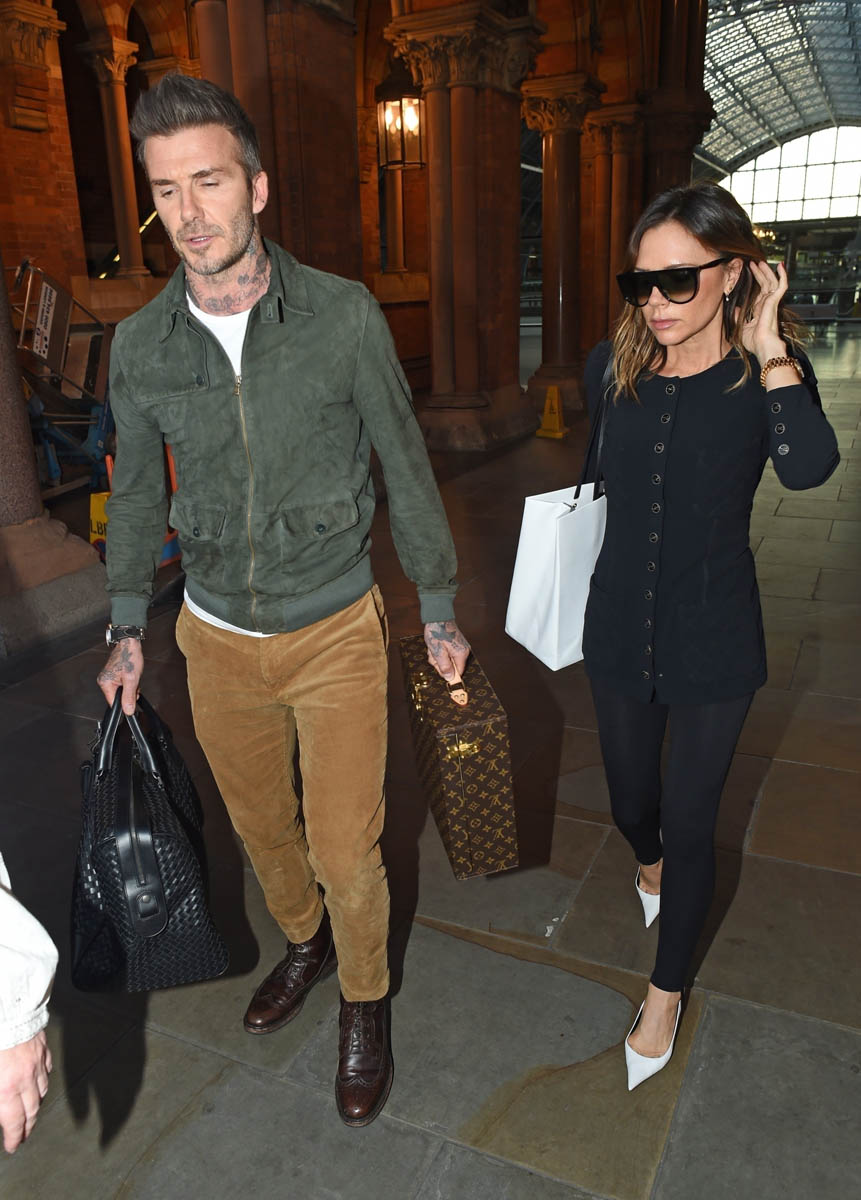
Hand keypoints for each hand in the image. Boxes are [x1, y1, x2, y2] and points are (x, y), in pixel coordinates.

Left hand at [0, 1032, 51, 1153]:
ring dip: (36, 1105)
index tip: (13, 1146)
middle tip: (23, 1135)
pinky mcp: (42, 1048)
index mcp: (6, 1090)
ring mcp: (36, 1063)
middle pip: (32, 1111)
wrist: (8, 1010)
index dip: (14, 1137)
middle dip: (27, 1127)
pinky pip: (46, 1070)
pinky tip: (39, 1082)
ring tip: (31, 1112)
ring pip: (42, 1091)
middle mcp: (25, 1080)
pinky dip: (43, 1080)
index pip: (13, 1122)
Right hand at [97, 637, 143, 713]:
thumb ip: (129, 696)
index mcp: (106, 683)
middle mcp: (105, 681)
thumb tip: (128, 710)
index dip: (124, 704)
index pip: (113, 703)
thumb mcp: (132, 679)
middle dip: (129, 694)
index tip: (132, 702)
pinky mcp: (114, 675)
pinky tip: (132, 676)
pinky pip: (122, 684)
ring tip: (133, 677)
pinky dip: (129, 683)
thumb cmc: (129, 656)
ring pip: (121, 691)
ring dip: (130, 688)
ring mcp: (109, 677)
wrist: (130, 643)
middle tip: (135, 685)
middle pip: (118, 697)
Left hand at [423, 621, 470, 680]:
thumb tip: (450, 677)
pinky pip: (447, 653)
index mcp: (461, 654)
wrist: (438, 617)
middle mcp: (463, 651)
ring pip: (447, 660)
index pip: (459, 672)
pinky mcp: (455, 644)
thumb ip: (444, 666)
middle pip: (451, 666)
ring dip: (438, 657)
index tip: (441, 670)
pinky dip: (440, 652)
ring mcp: (459, 647)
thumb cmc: (437, 632)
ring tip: (434, 648)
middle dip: (440, 663)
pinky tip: (436, 646)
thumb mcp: (438, 652)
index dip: (449, 673)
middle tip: (434, 655)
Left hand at [738, 259, 788, 360]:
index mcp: (760, 310)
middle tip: (754, 263)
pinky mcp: (775, 301)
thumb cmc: (755, 343)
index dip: (756, 281)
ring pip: (771, 282)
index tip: (750, 271)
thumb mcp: (742, 328)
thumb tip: (736, 308)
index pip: (759, 292)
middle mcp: (767, 305)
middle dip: (760, 273)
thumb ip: (740, 316)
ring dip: (767, 271)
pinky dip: (782, 275)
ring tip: (760, 262)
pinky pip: (781, 285)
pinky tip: (780, 265)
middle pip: (765, 284)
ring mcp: (771, 303)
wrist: (762, 346)